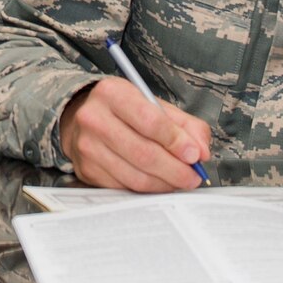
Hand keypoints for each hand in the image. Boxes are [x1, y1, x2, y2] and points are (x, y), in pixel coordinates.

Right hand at [58, 77, 212, 192]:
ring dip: (165, 183)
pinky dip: (149, 189)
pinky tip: (160, 182)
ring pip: (135, 176)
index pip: (150, 121)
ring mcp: (87, 147)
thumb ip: (185, 125)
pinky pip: (125, 187)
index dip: (176, 141)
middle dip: (175, 169)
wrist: (80, 118)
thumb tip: (202, 152)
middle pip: (143, 153)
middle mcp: (94, 118)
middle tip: (194, 175)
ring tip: (181, 181)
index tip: (195, 155)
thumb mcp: (153, 105)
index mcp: (112, 94)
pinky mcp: (87, 170)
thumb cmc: (123, 111)